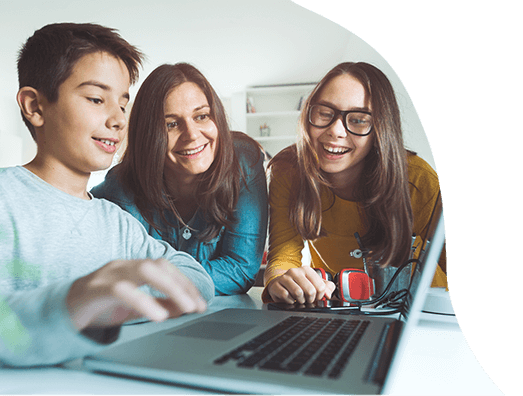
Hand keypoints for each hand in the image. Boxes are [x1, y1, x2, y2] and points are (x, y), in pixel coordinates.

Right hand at [66, 259, 206, 330]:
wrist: (62, 311)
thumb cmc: (100, 305)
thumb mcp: (135, 306)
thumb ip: (159, 303)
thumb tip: (185, 306)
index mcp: (133, 267)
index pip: (166, 267)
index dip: (185, 283)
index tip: (200, 302)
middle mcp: (123, 265)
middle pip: (158, 265)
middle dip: (181, 285)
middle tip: (196, 306)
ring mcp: (108, 274)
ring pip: (143, 271)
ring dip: (169, 288)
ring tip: (184, 308)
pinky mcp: (95, 288)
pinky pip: (122, 290)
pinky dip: (144, 301)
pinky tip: (158, 314)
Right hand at [266, 267, 335, 303]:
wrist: (279, 283)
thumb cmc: (297, 284)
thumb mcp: (313, 283)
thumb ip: (326, 287)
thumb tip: (328, 294)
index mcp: (306, 270)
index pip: (320, 286)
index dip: (320, 296)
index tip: (316, 296)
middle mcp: (295, 271)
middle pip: (310, 290)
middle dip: (310, 299)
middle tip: (307, 299)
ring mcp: (284, 278)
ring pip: (298, 293)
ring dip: (300, 300)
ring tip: (299, 299)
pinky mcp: (276, 285)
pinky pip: (286, 296)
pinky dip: (290, 301)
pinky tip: (290, 299)